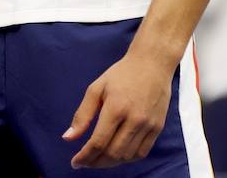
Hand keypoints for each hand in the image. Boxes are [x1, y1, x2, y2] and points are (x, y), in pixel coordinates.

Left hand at [64, 49, 174, 168]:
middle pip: (113, 153)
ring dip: (110, 163)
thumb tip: (68, 138)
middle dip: (95, 162)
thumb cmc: (122, 74)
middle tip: (86, 162)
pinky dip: (127, 159)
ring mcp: (148, 124)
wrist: (153, 63)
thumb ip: (82, 114)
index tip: (75, 163)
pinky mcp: (158, 127)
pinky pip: (142, 153)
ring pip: (127, 156)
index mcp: (116, 107)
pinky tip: (118, 155)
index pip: (98, 142)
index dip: (85, 157)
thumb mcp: (97, 88)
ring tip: (99, 159)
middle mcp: (134, 118)